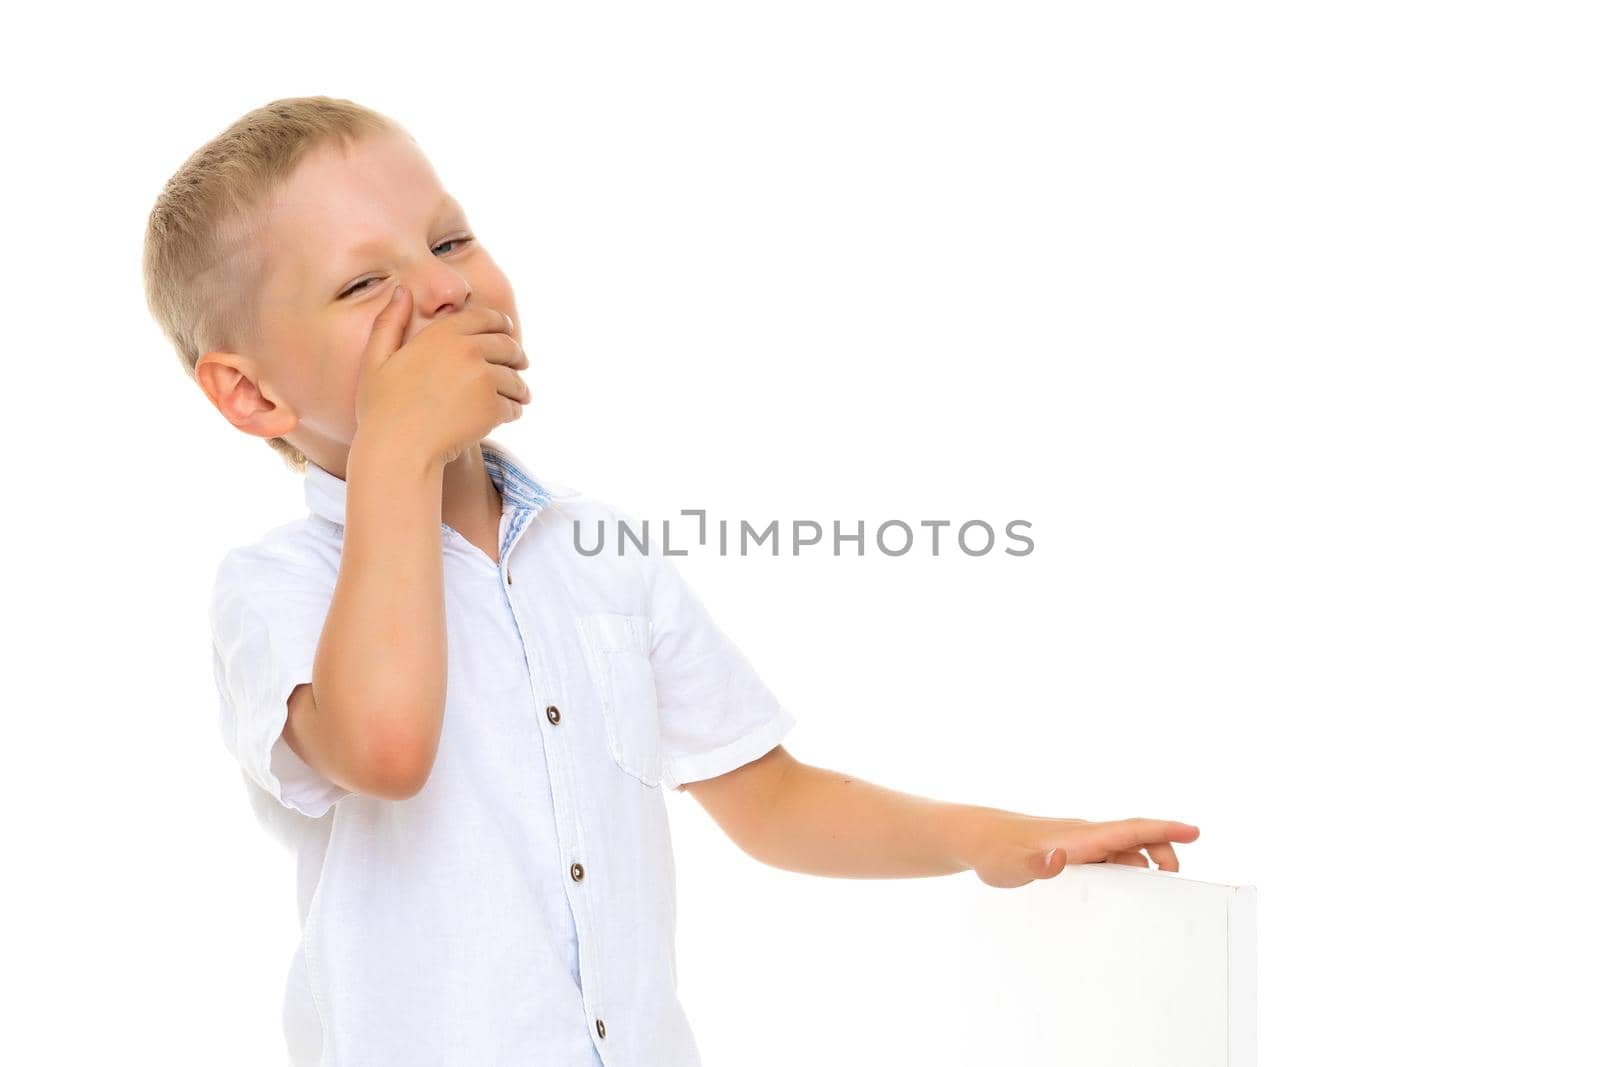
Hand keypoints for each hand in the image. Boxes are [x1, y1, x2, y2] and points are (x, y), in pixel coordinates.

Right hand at [353, 284, 530, 468]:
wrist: (397, 449)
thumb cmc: (382, 409)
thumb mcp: (375, 360)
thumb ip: (389, 322)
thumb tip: (401, 291)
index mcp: (443, 334)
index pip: (487, 318)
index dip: (501, 324)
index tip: (507, 331)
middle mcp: (468, 350)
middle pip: (508, 345)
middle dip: (516, 355)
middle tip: (520, 364)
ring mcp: (484, 378)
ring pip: (515, 378)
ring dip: (518, 387)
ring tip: (517, 396)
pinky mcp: (494, 407)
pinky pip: (514, 405)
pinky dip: (513, 410)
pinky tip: (505, 416)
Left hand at [959, 811, 1200, 888]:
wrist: (978, 839)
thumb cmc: (997, 851)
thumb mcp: (1013, 864)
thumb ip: (1037, 864)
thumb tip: (1059, 859)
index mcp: (1081, 836)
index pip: (1131, 829)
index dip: (1164, 830)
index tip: (1194, 831)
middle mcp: (1086, 836)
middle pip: (1136, 841)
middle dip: (1163, 854)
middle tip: (1176, 882)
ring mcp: (1081, 845)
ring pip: (1123, 853)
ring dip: (1143, 868)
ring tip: (1156, 895)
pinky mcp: (1073, 854)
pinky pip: (1108, 862)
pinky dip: (1124, 874)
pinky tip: (1122, 895)